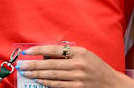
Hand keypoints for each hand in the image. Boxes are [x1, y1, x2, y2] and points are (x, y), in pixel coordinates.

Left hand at [16, 45, 133, 87]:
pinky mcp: (78, 87)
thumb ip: (68, 54)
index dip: (39, 50)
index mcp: (80, 52)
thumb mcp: (85, 55)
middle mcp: (79, 64)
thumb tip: (47, 54)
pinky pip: (58, 85)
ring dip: (37, 75)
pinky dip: (47, 83)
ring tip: (26, 73)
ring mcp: (78, 77)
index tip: (28, 51)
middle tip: (22, 65)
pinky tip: (39, 81)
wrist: (111, 83)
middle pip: (50, 64)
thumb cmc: (96, 67)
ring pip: (52, 76)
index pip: (55, 49)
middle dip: (34, 64)